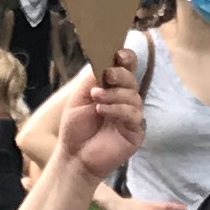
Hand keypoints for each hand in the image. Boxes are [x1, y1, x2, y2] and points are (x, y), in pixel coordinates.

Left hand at [52, 60, 143, 186]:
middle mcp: (125, 99)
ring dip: (114, 94)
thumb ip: (94, 77)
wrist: (74, 155)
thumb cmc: (76, 126)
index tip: (118, 55)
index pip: (128, 68)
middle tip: (107, 76)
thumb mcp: (80, 96)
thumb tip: (107, 60)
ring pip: (134, 96)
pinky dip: (117, 109)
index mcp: (113, 88)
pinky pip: (133, 115)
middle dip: (121, 75)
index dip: (127, 58)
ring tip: (97, 99)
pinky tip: (102, 111)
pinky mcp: (136, 132)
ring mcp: (132, 116)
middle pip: (133, 79)